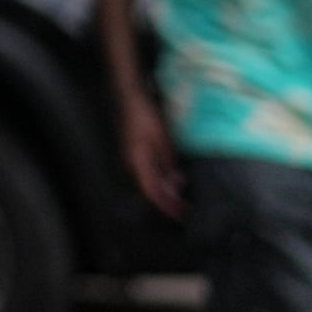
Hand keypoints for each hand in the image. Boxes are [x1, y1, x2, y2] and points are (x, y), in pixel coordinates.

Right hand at [117, 94, 184, 219]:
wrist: (127, 96)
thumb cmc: (145, 115)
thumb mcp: (162, 139)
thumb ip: (167, 162)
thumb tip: (176, 183)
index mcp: (136, 161)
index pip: (151, 191)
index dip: (166, 205)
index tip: (181, 215)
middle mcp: (130, 164)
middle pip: (148, 190)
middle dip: (166, 201)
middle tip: (184, 210)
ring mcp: (129, 158)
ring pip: (146, 182)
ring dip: (162, 192)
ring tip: (179, 199)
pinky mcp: (132, 153)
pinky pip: (144, 174)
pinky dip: (157, 181)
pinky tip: (169, 181)